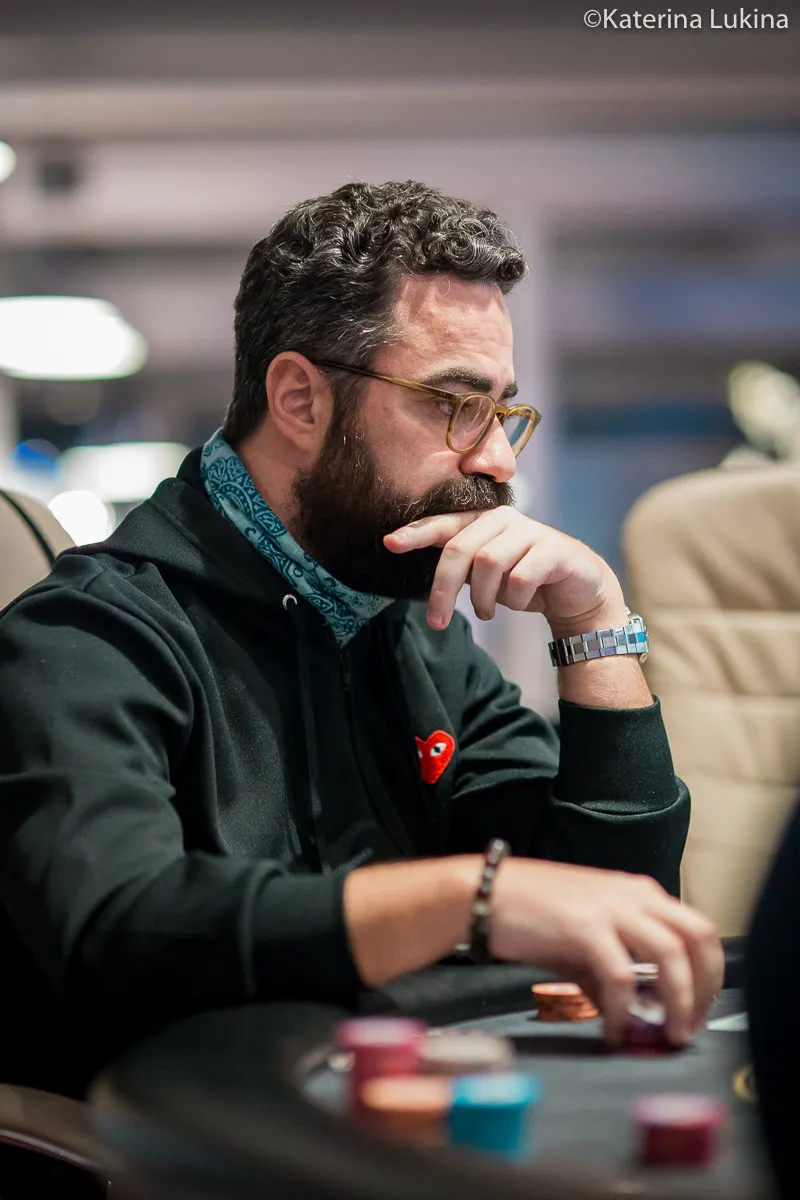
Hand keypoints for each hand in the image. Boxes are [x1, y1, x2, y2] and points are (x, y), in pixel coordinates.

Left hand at [384, 507, 624, 633]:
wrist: (577, 590)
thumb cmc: (524, 578)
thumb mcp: (485, 573)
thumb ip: (459, 566)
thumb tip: (422, 574)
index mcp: (482, 521)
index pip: (443, 524)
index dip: (416, 533)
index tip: (388, 543)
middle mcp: (504, 519)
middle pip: (460, 549)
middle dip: (443, 589)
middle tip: (436, 622)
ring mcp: (531, 531)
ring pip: (489, 563)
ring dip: (482, 597)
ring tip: (486, 612)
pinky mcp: (554, 550)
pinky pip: (521, 578)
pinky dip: (515, 599)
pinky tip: (519, 604)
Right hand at [487, 858, 722, 1046]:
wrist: (486, 893)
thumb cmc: (531, 912)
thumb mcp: (583, 936)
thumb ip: (612, 967)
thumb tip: (631, 1010)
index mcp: (638, 892)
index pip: (697, 929)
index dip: (708, 973)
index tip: (700, 1008)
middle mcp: (633, 895)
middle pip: (698, 937)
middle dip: (705, 987)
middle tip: (692, 1024)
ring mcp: (610, 907)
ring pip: (672, 954)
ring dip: (679, 1000)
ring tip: (669, 1033)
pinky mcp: (584, 926)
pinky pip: (620, 976)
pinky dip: (623, 1009)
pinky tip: (612, 1030)